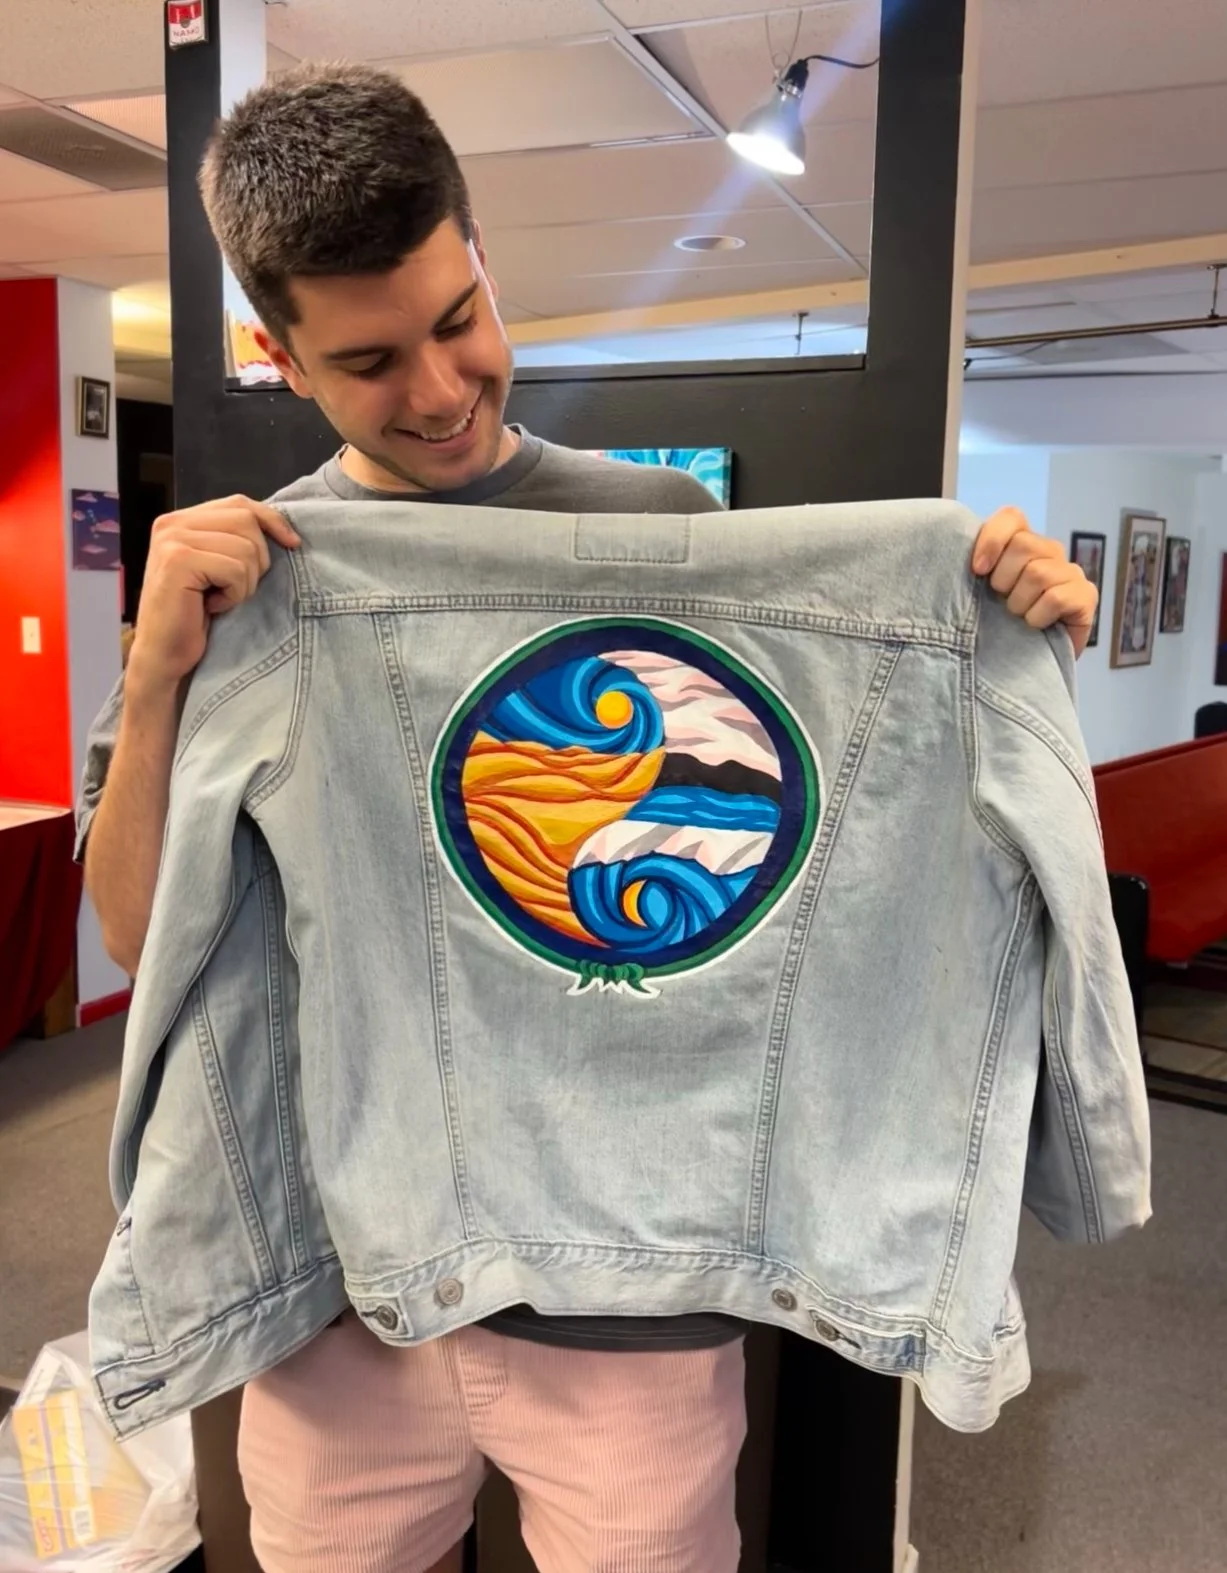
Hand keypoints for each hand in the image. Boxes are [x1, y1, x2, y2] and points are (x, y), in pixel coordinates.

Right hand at [128, 496, 300, 689]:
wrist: (164, 653)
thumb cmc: (195, 614)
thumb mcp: (217, 568)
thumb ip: (234, 540)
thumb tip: (284, 529)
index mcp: (181, 519)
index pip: (240, 503)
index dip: (272, 521)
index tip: (293, 544)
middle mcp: (172, 523)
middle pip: (246, 521)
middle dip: (257, 559)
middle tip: (237, 587)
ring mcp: (172, 540)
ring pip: (245, 548)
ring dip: (244, 582)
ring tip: (220, 598)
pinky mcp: (178, 561)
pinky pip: (234, 569)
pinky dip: (234, 594)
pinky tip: (212, 606)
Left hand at [971, 507, 1096, 657]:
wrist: (1028, 665)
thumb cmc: (999, 627)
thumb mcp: (980, 594)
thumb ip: (976, 569)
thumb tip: (955, 553)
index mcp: (1022, 544)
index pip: (1012, 517)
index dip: (993, 539)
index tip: (978, 570)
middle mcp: (1050, 552)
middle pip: (1024, 545)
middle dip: (1003, 579)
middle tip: (1001, 601)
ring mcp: (1071, 573)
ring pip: (1038, 573)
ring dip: (1019, 603)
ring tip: (1019, 616)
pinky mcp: (1086, 596)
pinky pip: (1056, 597)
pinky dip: (1038, 616)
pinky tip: (1036, 625)